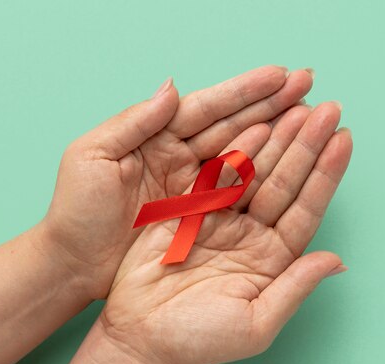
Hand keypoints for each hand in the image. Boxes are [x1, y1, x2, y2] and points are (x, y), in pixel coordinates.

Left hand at [42, 66, 312, 298]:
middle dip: (272, 105)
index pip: (206, 107)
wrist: (73, 265)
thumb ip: (133, 121)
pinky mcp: (201, 215)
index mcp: (155, 137)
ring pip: (242, 153)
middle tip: (308, 86)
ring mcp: (194, 186)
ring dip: (277, 134)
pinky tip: (287, 158)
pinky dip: (264, 172)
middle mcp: (180, 156)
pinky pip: (238, 190)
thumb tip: (171, 88)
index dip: (244, 92)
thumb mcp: (90, 157)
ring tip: (310, 117)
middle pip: (233, 124)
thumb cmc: (76, 213)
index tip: (280, 76)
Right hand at [99, 102, 351, 363]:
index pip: (307, 209)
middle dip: (306, 146)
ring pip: (256, 171)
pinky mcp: (191, 208)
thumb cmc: (198, 340)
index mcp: (274, 258)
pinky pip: (218, 173)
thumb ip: (295, 288)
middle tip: (326, 109)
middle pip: (286, 182)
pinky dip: (236, 150)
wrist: (139, 338)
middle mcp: (253, 233)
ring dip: (277, 140)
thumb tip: (336, 261)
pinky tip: (256, 125)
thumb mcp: (256, 323)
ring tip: (298, 107)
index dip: (326, 175)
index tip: (344, 139)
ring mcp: (223, 218)